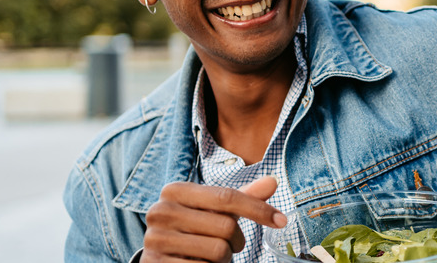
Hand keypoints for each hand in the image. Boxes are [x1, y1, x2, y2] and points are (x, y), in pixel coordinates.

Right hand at [140, 176, 286, 261]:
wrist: (161, 255)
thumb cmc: (195, 227)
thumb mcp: (216, 210)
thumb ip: (243, 197)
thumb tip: (273, 181)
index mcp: (175, 191)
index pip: (227, 197)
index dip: (259, 209)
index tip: (281, 221)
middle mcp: (161, 212)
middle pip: (226, 226)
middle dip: (236, 240)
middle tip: (227, 244)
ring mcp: (155, 240)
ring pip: (218, 250)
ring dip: (224, 257)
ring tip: (211, 254)